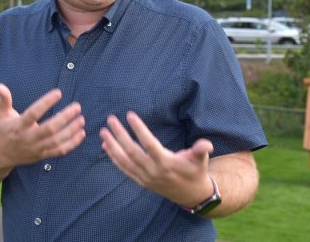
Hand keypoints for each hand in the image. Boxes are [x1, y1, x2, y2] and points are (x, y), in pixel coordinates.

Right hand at [0, 82, 85, 167]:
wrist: (0, 155)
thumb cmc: (3, 130)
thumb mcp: (1, 113)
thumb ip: (4, 99)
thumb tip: (0, 86)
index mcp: (19, 125)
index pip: (33, 113)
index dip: (46, 103)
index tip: (58, 93)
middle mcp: (28, 138)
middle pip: (49, 129)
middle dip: (65, 118)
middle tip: (77, 107)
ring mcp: (36, 148)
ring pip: (57, 141)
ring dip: (71, 130)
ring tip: (81, 119)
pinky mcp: (42, 155)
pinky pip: (59, 151)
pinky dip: (72, 143)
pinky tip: (81, 133)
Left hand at [99, 111, 213, 206]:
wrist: (191, 194)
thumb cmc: (195, 171)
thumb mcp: (200, 160)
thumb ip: (200, 150)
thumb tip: (207, 144)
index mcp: (166, 163)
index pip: (149, 144)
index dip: (139, 129)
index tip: (130, 115)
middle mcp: (153, 171)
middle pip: (132, 151)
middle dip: (119, 135)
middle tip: (110, 119)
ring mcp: (144, 177)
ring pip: (124, 161)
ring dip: (112, 146)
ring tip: (103, 132)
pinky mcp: (140, 181)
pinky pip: (123, 169)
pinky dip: (113, 157)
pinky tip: (105, 145)